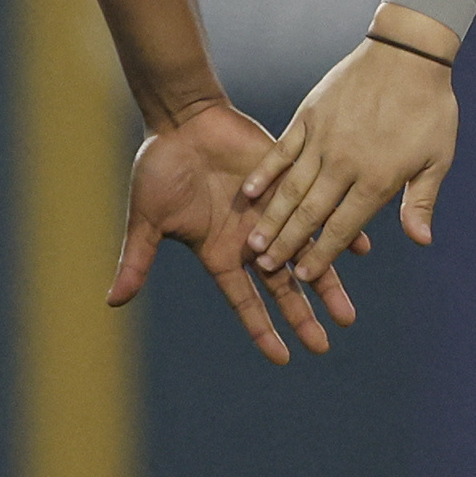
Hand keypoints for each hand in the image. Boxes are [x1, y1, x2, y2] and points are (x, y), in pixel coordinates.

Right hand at [114, 99, 361, 363]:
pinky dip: (340, 230)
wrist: (184, 119)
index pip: (244, 301)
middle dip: (302, 316)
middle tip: (325, 344)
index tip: (283, 357)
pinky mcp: (289, 186)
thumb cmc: (160, 166)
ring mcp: (273, 214)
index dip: (262, 329)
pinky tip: (363, 248)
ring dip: (328, 283)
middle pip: (281, 287)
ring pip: (307, 256)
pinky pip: (321, 212)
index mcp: (219, 253)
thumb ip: (138, 259)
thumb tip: (112, 301)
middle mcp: (251, 240)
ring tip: (348, 313)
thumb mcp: (147, 218)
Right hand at [242, 25, 459, 280]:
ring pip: (291, 187)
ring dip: (271, 217)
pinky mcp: (309, 116)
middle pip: (310, 213)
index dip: (322, 254)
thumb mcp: (437, 158)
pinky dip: (265, 172)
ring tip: (254, 242)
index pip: (343, 227)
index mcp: (377, 178)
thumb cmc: (430, 109)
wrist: (408, 54)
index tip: (302, 277)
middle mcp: (344, 164)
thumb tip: (421, 240)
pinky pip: (282, 150)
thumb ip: (422, 201)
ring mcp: (323, 139)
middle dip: (287, 244)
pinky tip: (250, 192)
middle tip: (265, 267)